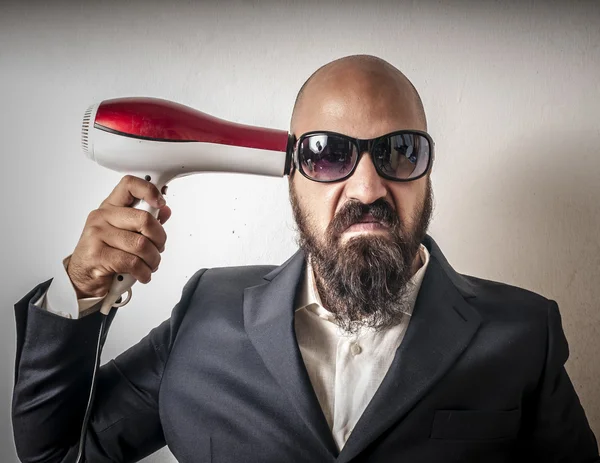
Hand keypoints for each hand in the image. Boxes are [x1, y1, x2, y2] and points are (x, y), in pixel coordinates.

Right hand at [67, 175, 171, 298]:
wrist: (82, 277)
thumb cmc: (106, 253)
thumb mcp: (125, 233)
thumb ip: (145, 222)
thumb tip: (165, 210)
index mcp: (110, 207)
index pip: (129, 185)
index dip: (149, 190)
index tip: (160, 203)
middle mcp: (102, 217)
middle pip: (144, 219)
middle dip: (159, 238)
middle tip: (159, 248)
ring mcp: (98, 235)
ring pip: (141, 244)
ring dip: (153, 259)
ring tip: (150, 264)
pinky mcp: (98, 255)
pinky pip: (132, 262)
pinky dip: (144, 272)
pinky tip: (142, 274)